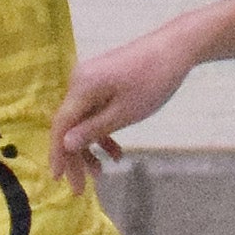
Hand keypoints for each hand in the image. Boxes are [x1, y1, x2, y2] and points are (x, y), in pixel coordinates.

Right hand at [49, 30, 198, 183]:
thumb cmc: (153, 81)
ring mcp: (91, 80)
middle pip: (70, 126)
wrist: (176, 47)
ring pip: (83, 121)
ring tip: (103, 172)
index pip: (60, 126)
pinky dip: (102, 131)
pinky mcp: (103, 81)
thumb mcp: (124, 113)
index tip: (59, 180)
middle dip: (76, 157)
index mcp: (81, 88)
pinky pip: (95, 111)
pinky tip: (115, 152)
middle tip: (82, 187)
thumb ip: (93, 130)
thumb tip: (65, 144)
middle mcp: (79, 82)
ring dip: (91, 147)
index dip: (57, 155)